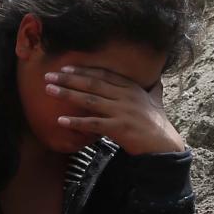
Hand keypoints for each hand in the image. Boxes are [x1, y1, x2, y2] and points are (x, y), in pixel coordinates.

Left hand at [45, 63, 183, 153]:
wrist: (164, 145)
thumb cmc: (159, 124)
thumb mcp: (157, 101)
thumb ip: (154, 90)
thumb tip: (158, 81)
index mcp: (131, 88)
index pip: (103, 74)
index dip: (83, 70)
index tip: (65, 68)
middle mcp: (125, 96)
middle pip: (91, 84)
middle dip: (68, 79)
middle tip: (48, 76)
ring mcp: (122, 111)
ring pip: (89, 100)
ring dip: (67, 94)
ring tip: (49, 91)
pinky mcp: (119, 128)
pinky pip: (93, 124)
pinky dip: (76, 122)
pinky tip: (61, 121)